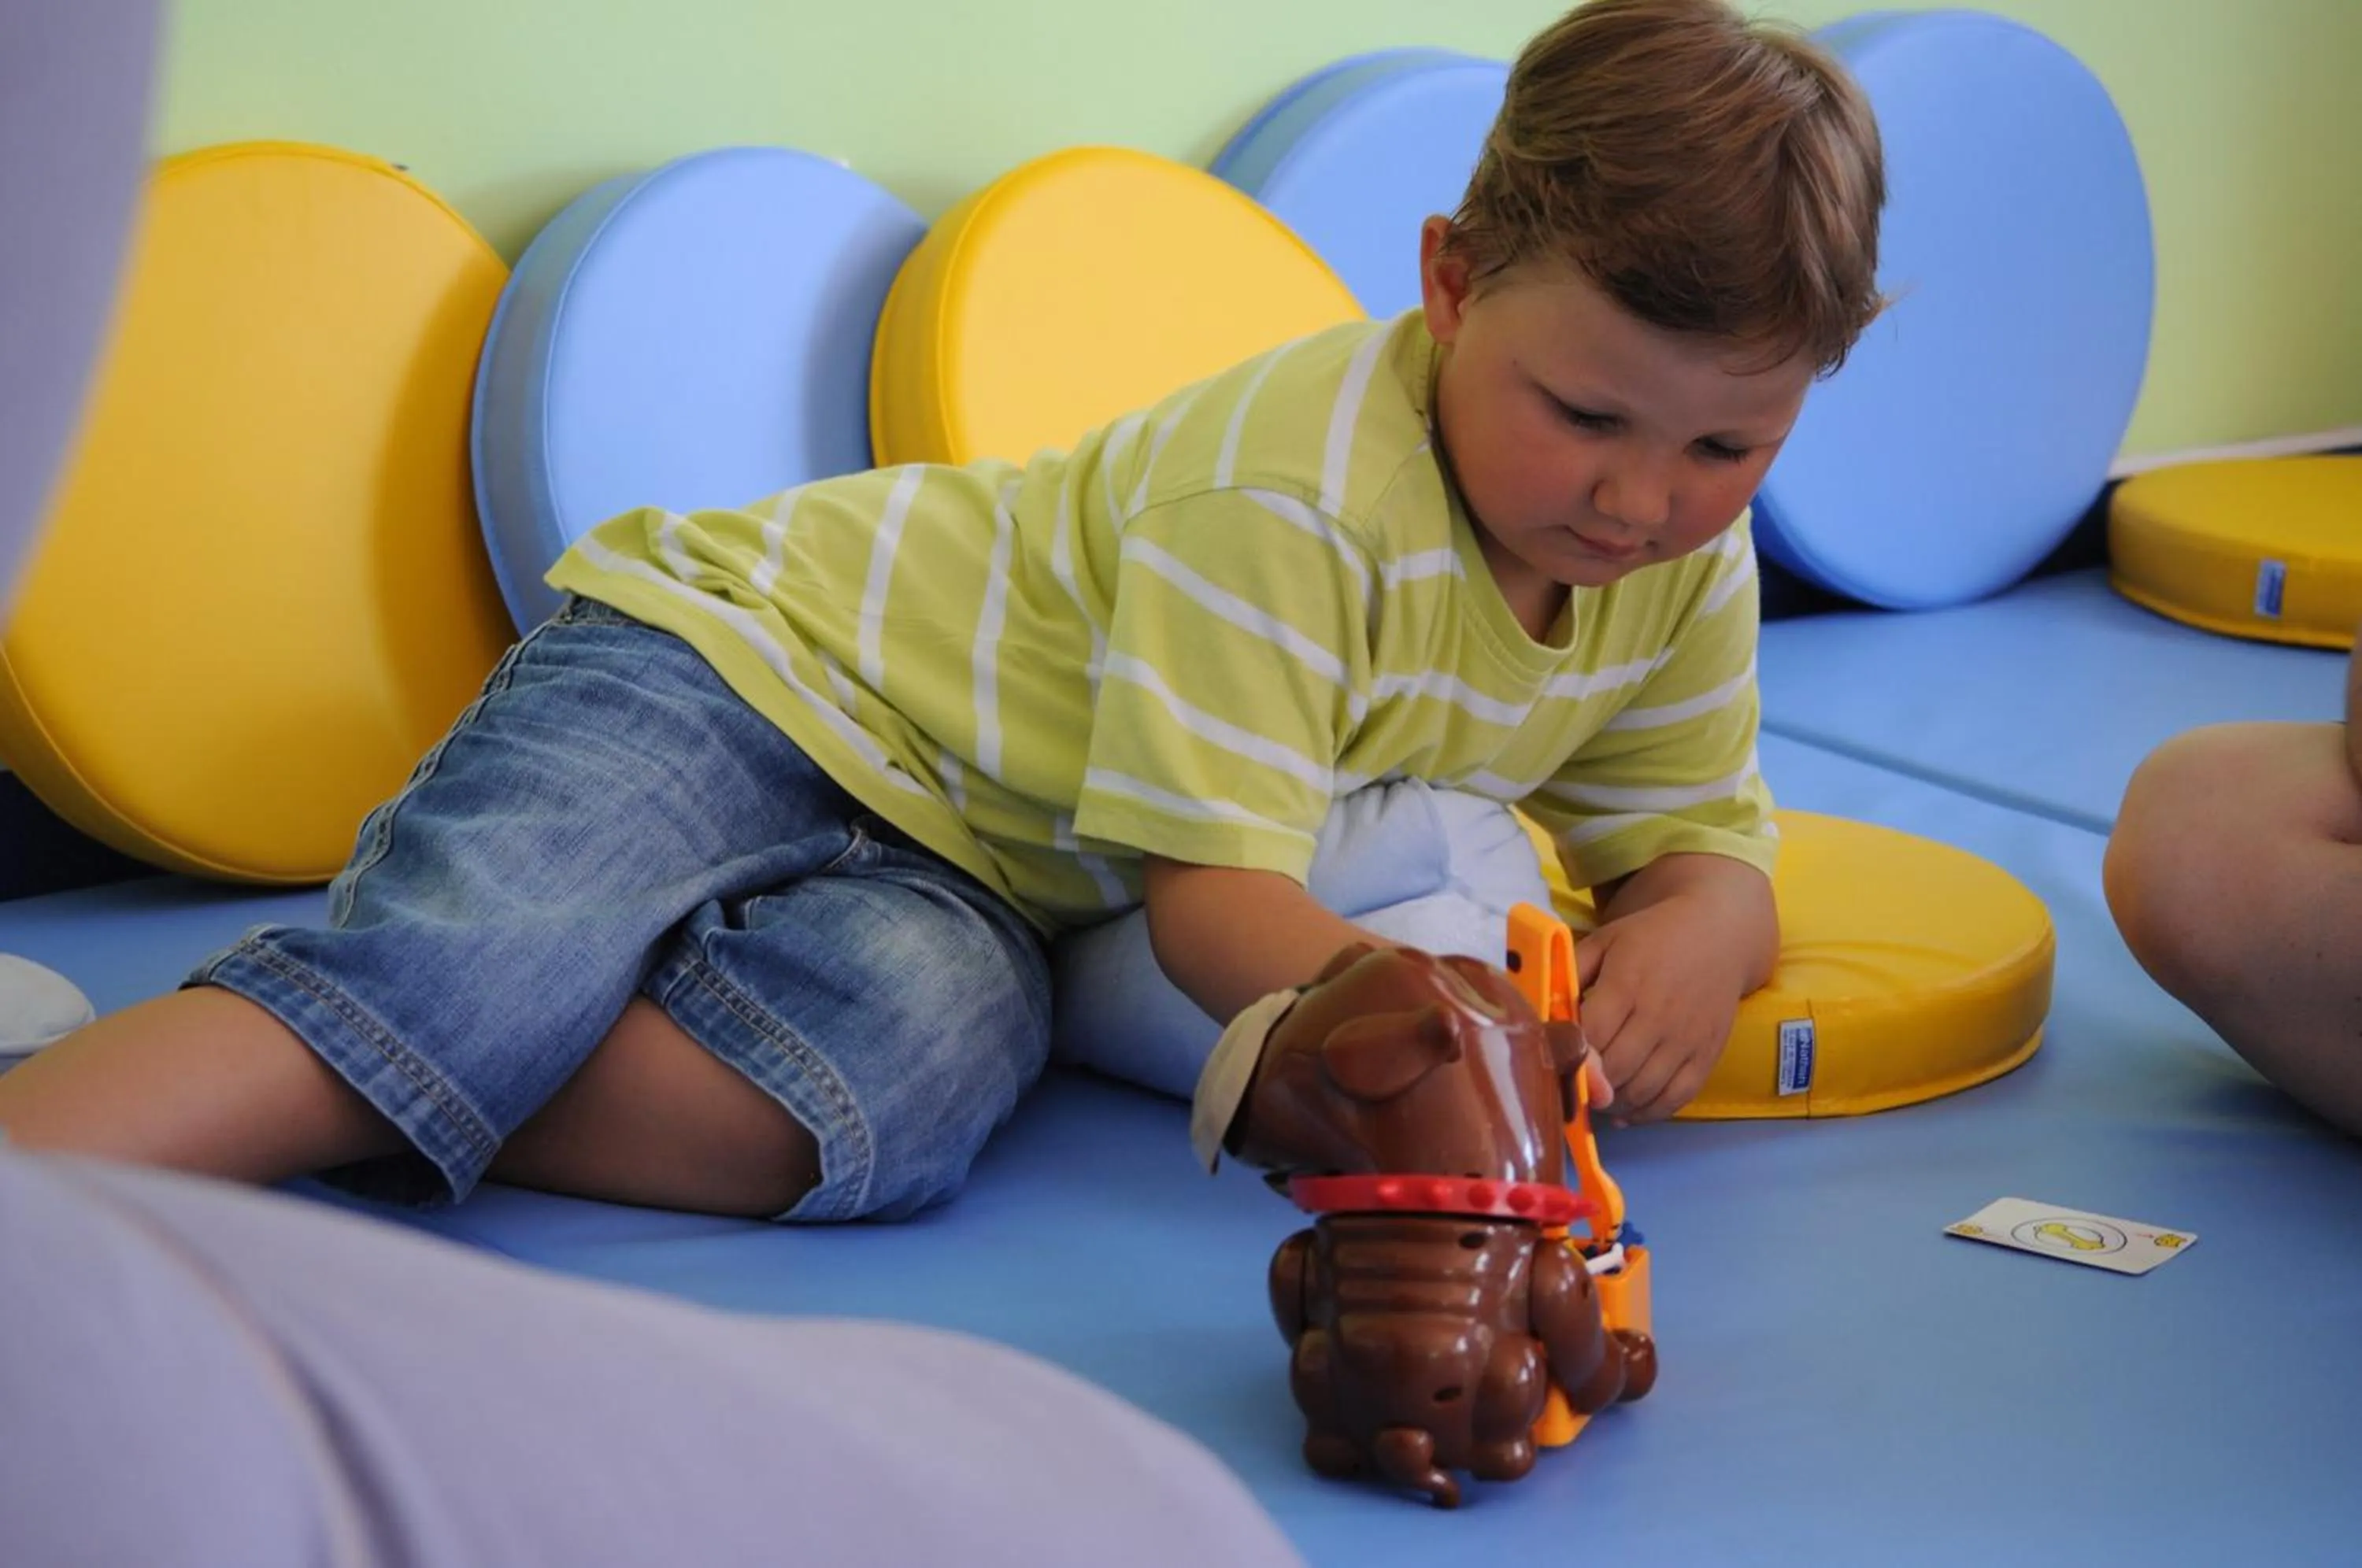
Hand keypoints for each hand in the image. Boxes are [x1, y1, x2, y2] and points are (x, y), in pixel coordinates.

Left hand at [1573, 896, 1753, 1123]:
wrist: (1720, 936)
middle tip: (1576, 1083)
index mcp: (1627, 985)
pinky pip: (1675, 1098)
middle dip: (1590, 1083)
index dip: (1570, 1056)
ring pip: (1642, 1090)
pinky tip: (1627, 1112)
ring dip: (1614, 1102)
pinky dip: (1648, 1113)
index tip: (1558, 1062)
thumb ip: (1573, 973)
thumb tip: (1545, 1009)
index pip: (1591, 1037)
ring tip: (1598, 1096)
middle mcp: (1658, 1017)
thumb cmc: (1653, 938)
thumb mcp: (1605, 941)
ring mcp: (1686, 1040)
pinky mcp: (1707, 1056)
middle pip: (1615, 1070)